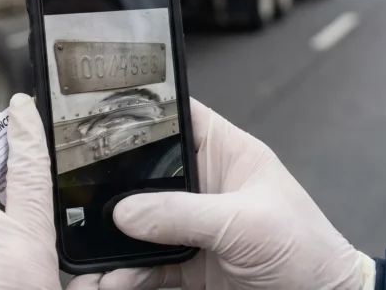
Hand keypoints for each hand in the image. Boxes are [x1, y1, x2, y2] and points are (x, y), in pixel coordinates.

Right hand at [69, 98, 373, 289]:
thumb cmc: (310, 253)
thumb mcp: (248, 224)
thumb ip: (185, 214)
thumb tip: (126, 211)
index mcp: (225, 154)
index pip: (174, 117)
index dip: (138, 113)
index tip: (95, 117)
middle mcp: (202, 187)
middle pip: (142, 176)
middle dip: (108, 191)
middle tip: (76, 200)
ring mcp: (191, 229)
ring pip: (135, 227)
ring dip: (109, 244)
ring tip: (88, 258)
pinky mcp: (185, 267)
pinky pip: (143, 267)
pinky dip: (124, 275)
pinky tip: (111, 281)